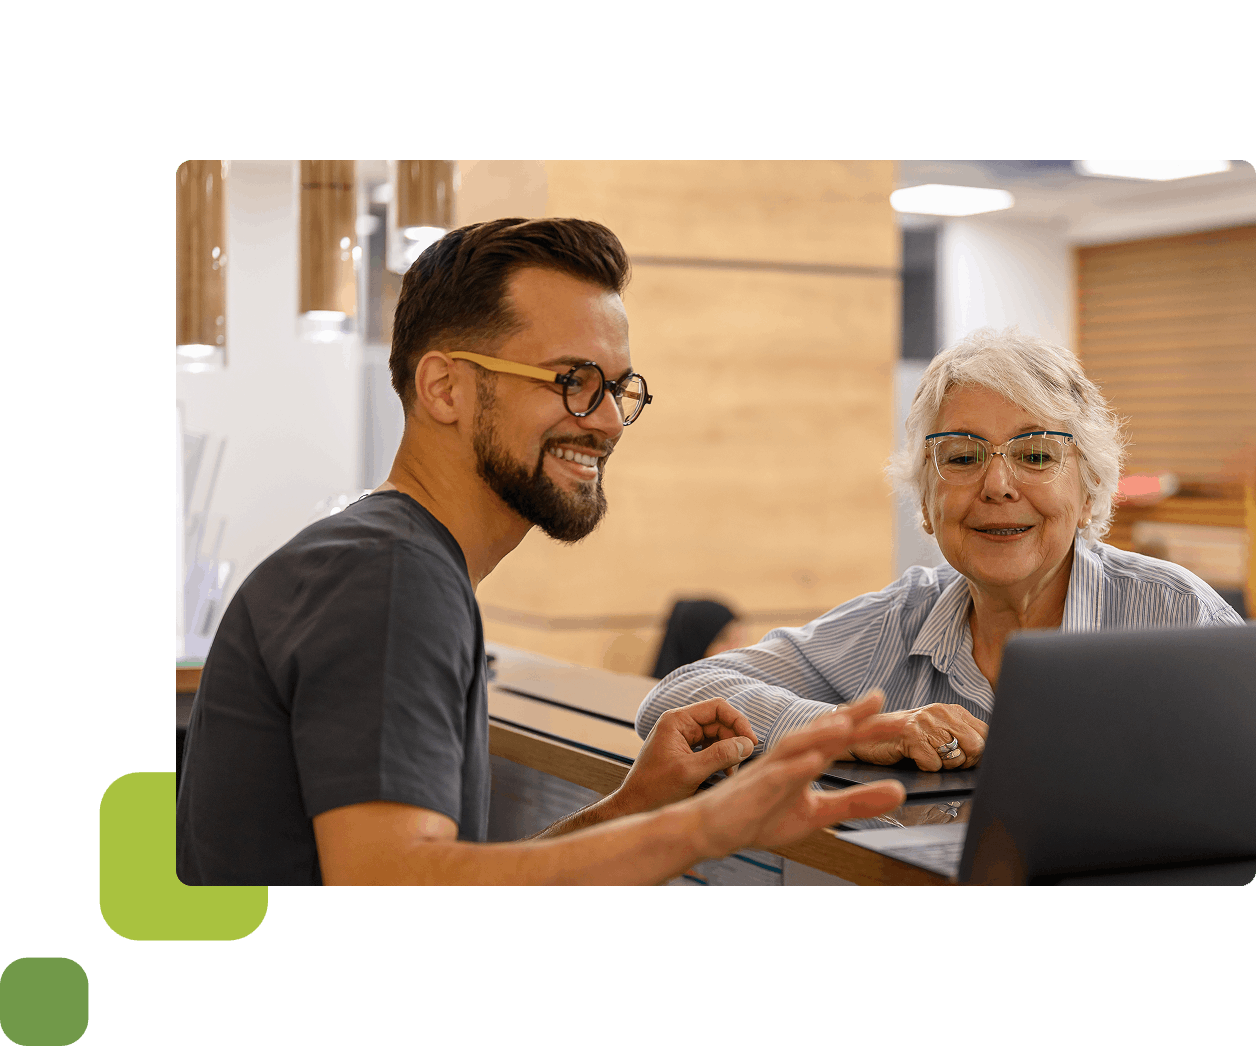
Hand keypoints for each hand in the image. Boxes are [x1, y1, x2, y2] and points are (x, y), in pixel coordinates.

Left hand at [612, 698, 757, 815]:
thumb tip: (748, 744)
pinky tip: (724, 774)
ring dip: (729, 752)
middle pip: (719, 722)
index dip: (738, 721)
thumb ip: (720, 755)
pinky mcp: (685, 753)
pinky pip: (710, 749)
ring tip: (731, 772)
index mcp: (677, 720)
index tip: (751, 742)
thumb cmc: (654, 789)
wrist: (634, 808)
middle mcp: (679, 725)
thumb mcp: (690, 771)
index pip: (716, 708)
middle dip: (734, 741)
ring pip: (717, 737)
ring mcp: (682, 738)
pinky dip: (720, 760)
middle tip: (743, 762)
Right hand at [693, 692, 906, 856]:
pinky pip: (776, 776)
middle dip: (850, 717)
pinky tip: (814, 762)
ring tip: (847, 724)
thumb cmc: (761, 814)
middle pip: (822, 732)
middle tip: (880, 702)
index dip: (865, 722)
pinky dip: (795, 767)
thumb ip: (857, 801)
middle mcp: (789, 758)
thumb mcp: (818, 812)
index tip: (894, 710)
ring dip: (821, 733)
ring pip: (797, 746)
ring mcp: (771, 771)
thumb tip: (899, 792)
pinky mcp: (756, 790)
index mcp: (806, 761)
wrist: (715, 829)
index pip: (839, 736)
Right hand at [845, 697, 986, 770]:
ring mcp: (925, 721)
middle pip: (976, 747)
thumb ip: (962, 739)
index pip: (987, 735)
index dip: (980, 755)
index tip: (966, 760)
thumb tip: (989, 759)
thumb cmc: (905, 739)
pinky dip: (924, 768)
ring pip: (955, 758)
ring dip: (942, 766)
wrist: (865, 734)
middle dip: (964, 763)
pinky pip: (933, 764)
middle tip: (943, 762)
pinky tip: (912, 758)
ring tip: (924, 757)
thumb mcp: (937, 733)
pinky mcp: (910, 733)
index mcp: (953, 711)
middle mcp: (941, 711)